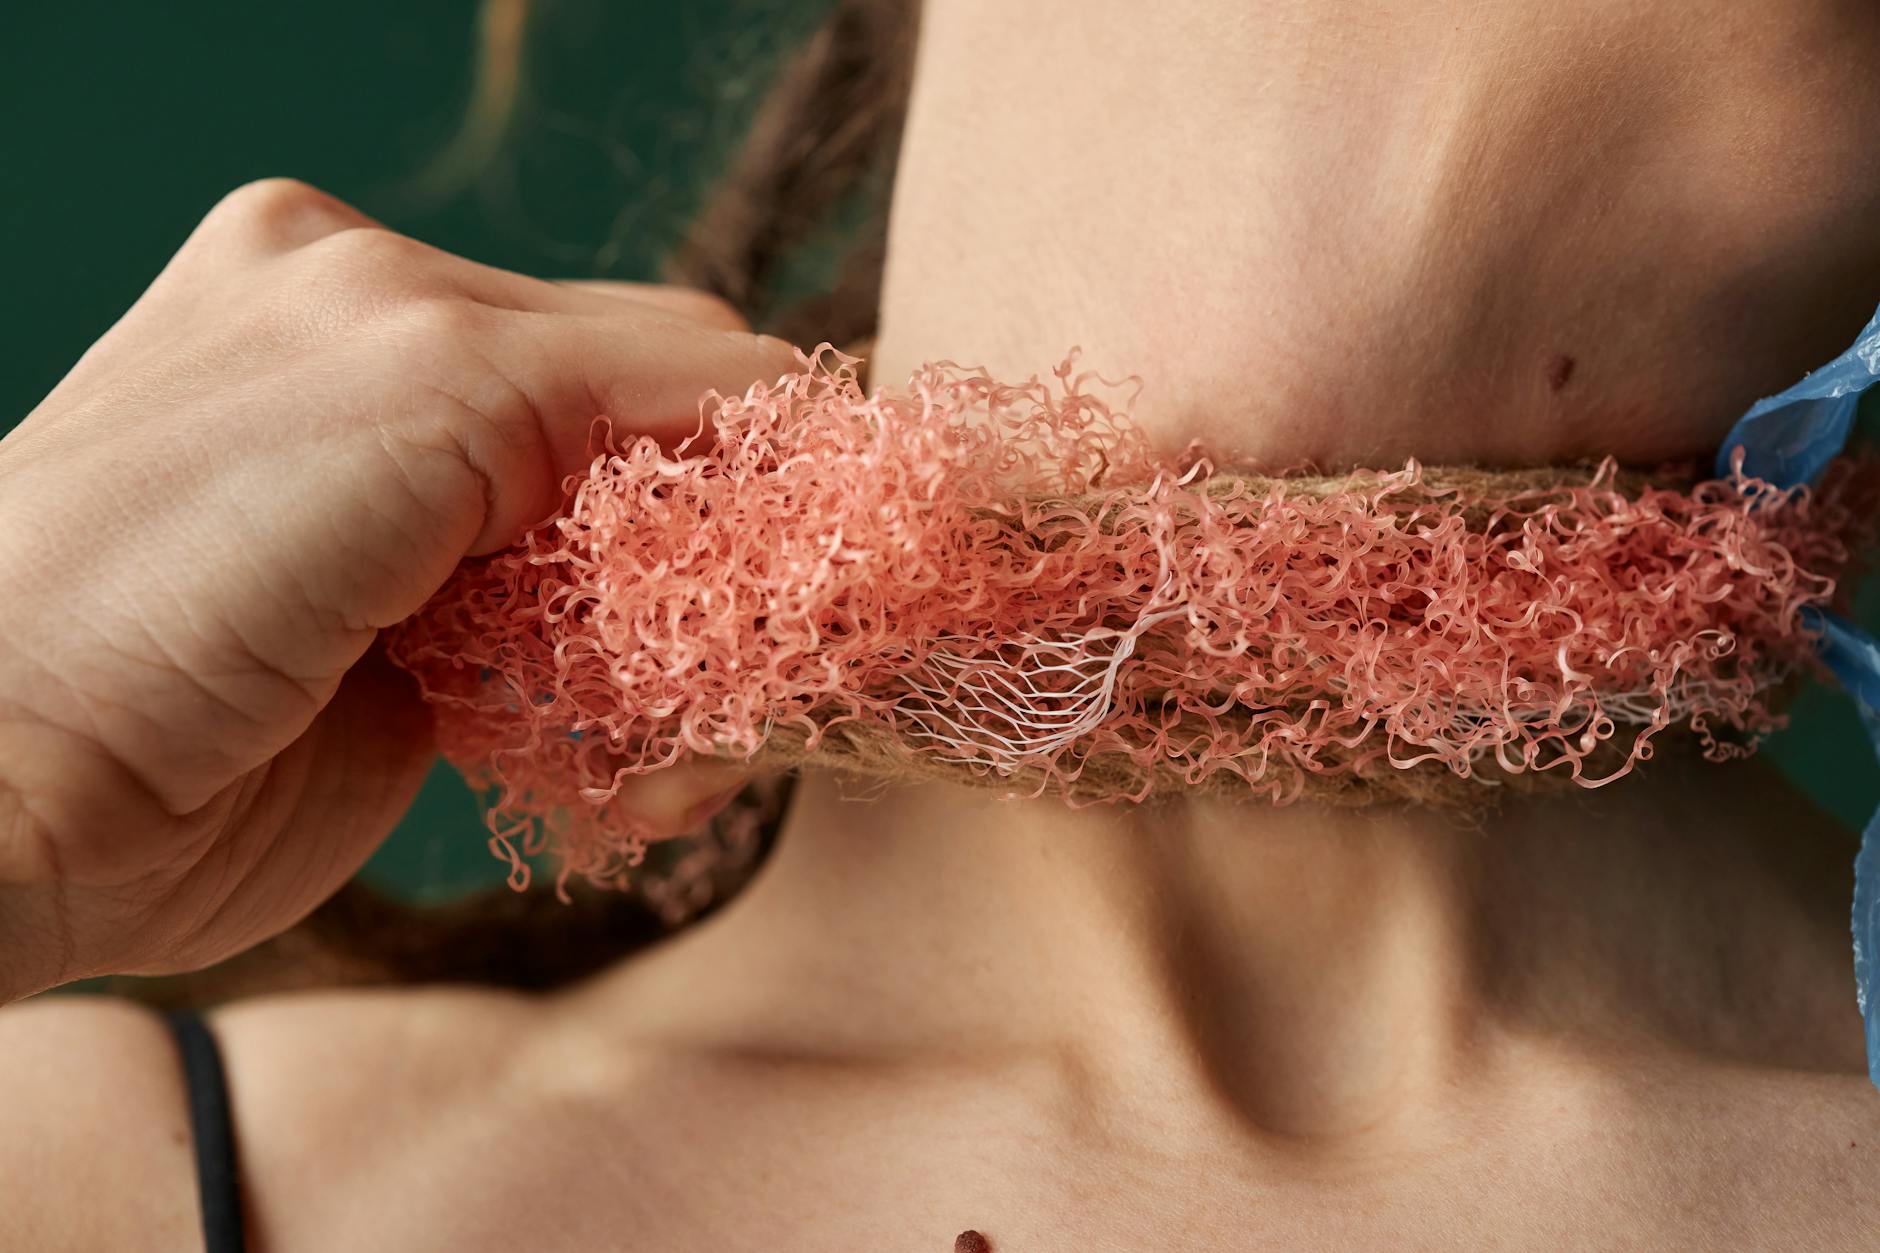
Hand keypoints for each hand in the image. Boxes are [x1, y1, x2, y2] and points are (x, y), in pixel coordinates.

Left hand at [0, 180, 783, 999]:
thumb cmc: (148, 568)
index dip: (770, 426)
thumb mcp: (415, 389)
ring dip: (688, 660)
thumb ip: (609, 377)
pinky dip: (635, 729)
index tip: (858, 517)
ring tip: (684, 729)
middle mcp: (406, 405)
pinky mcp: (421, 680)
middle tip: (776, 635)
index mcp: (381, 290)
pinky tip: (627, 766)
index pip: (655, 339)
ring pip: (642, 581)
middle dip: (732, 549)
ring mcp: (413, 547)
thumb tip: (783, 403)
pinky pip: (589, 683)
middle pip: (660, 455)